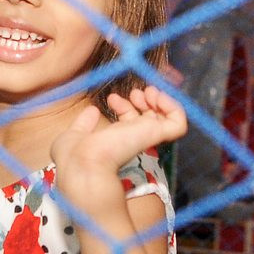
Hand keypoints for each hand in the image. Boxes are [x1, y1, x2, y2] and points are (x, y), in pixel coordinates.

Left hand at [52, 86, 186, 206]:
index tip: (112, 98)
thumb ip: (84, 124)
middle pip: (149, 118)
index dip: (124, 106)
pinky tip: (157, 96)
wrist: (83, 162)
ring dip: (160, 100)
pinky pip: (178, 122)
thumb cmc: (74, 154)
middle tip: (134, 92)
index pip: (129, 123)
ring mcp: (146, 138)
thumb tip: (92, 111)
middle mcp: (133, 141)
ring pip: (166, 119)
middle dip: (143, 100)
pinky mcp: (157, 135)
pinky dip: (173, 106)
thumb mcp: (74, 134)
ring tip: (147, 91)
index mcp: (115, 143)